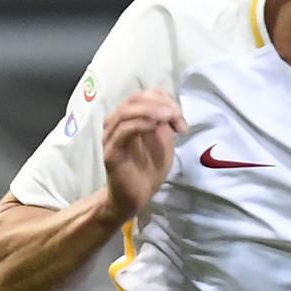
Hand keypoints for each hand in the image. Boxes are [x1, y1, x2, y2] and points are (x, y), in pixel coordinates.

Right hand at [102, 90, 187, 220]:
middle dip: (160, 103)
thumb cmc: (150, 166)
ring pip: (126, 112)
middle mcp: (116, 123)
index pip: (144, 94)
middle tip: (176, 116)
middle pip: (135, 99)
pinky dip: (140, 124)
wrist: (138, 195)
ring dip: (150, 110)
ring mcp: (110, 137)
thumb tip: (172, 107)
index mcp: (129, 117)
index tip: (180, 117)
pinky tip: (155, 126)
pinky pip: (122, 131)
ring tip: (169, 116)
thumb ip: (165, 121)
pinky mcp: (111, 152)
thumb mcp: (163, 138)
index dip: (165, 99)